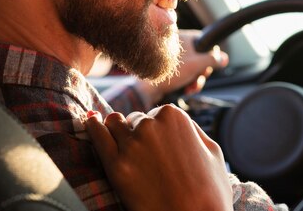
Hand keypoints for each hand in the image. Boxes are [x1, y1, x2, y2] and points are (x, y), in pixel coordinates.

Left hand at [85, 105, 232, 210]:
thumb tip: (179, 123)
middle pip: (134, 120)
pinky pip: (96, 136)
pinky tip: (90, 121)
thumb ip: (192, 129)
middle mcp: (150, 124)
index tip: (159, 144)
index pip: (156, 113)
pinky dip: (93, 126)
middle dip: (138, 132)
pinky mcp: (115, 166)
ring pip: (113, 123)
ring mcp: (131, 145)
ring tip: (122, 144)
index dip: (158, 130)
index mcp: (174, 116)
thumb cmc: (209, 189)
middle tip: (146, 154)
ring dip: (117, 130)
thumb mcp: (212, 149)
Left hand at [138, 29, 228, 106]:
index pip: (208, 44)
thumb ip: (212, 60)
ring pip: (194, 68)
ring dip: (195, 80)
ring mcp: (174, 57)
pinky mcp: (169, 68)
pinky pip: (185, 73)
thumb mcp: (196, 65)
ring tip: (190, 88)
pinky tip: (184, 89)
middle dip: (202, 73)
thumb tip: (224, 58)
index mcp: (187, 39)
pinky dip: (187, 82)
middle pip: (202, 58)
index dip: (212, 57)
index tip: (208, 67)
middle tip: (197, 79)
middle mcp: (181, 45)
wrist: (146, 88)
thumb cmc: (170, 73)